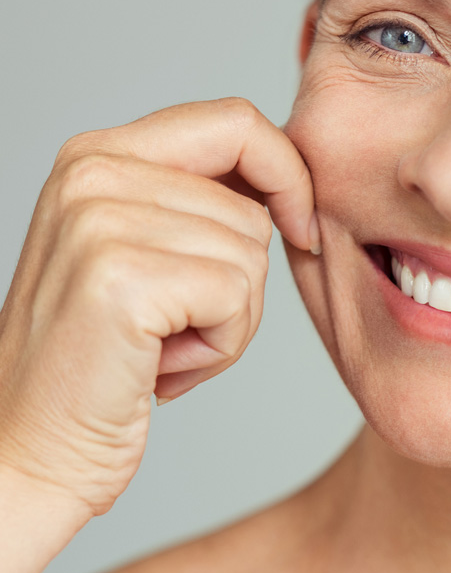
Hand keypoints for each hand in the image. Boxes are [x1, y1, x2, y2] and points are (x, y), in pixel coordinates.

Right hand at [0, 97, 316, 516]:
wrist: (29, 451)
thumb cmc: (106, 359)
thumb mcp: (147, 252)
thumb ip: (201, 202)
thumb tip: (287, 181)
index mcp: (99, 154)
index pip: (234, 121)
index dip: (286, 174)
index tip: (300, 227)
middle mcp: (92, 171)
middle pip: (252, 206)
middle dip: (245, 278)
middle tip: (185, 322)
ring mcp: (100, 219)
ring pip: (252, 254)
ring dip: (230, 319)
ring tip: (163, 345)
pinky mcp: (120, 276)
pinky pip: (238, 296)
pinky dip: (222, 345)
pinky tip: (163, 367)